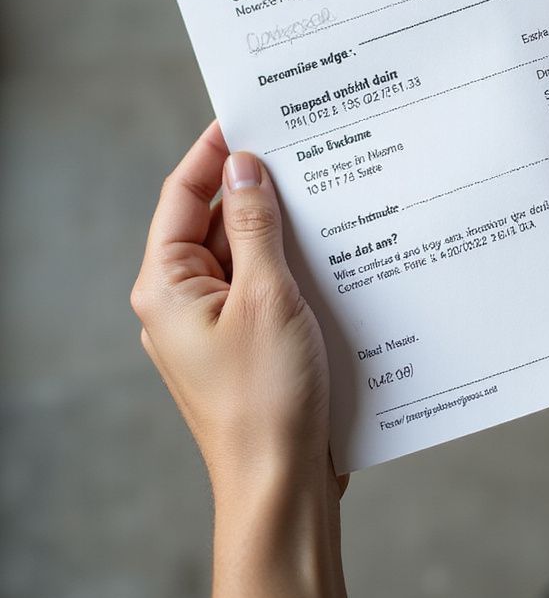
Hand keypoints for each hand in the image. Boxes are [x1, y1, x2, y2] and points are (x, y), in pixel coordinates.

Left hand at [131, 123, 350, 597]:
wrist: (283, 483)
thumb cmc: (268, 396)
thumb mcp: (267, 295)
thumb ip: (255, 225)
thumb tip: (245, 166)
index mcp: (167, 284)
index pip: (183, 195)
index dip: (214, 151)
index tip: (248, 115)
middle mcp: (183, 299)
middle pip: (214, 221)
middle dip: (254, 186)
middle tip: (300, 148)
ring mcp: (215, 322)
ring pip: (245, 252)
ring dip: (278, 224)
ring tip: (322, 189)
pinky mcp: (247, 341)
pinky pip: (264, 283)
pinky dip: (291, 261)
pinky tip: (331, 246)